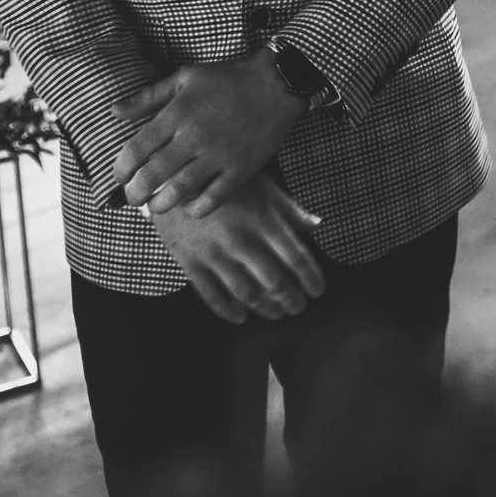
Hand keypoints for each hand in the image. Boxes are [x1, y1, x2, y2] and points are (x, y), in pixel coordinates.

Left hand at [113, 52, 303, 216]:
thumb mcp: (184, 78)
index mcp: (177, 113)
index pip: (136, 149)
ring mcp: (219, 154)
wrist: (277, 82)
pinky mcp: (241, 167)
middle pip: (153, 175)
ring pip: (180, 191)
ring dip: (161, 205)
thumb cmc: (228, 78)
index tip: (120, 176)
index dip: (121, 169)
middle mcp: (195, 136)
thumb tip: (114, 111)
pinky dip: (197, 208)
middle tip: (134, 198)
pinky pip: (214, 197)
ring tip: (156, 206)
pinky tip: (190, 206)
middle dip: (136, 193)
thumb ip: (148, 97)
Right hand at [149, 176, 327, 322]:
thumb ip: (291, 211)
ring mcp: (214, 254)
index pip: (295, 257)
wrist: (176, 179)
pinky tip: (240, 316)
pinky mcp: (191, 262)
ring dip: (265, 308)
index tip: (319, 291)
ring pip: (246, 293)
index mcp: (263, 220)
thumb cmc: (229, 185)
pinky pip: (211, 295)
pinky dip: (228, 310)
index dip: (311, 278)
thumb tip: (318, 226)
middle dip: (291, 299)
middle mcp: (241, 240)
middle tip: (299, 308)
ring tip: (277, 314)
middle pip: (274, 281)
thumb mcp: (265, 188)